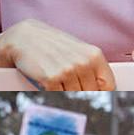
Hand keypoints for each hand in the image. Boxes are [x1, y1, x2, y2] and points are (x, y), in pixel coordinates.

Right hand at [0, 20, 115, 90]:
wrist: (24, 37)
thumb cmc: (51, 45)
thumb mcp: (78, 52)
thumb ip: (92, 69)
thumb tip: (103, 90)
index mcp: (94, 55)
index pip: (109, 86)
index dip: (102, 93)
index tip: (96, 95)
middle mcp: (83, 63)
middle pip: (91, 94)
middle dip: (81, 92)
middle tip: (69, 84)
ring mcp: (67, 71)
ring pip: (75, 96)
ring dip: (66, 92)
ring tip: (58, 79)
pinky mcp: (51, 79)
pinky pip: (58, 96)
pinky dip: (53, 92)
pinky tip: (48, 80)